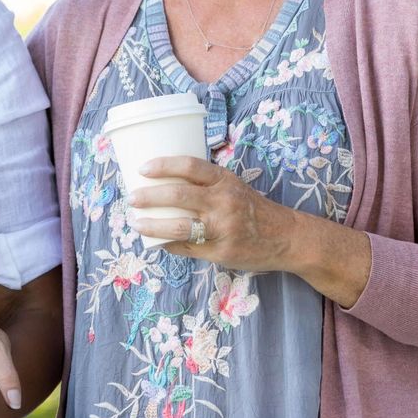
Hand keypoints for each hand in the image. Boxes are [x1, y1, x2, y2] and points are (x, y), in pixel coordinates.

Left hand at [128, 156, 296, 271]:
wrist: (285, 237)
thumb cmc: (250, 207)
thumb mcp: (231, 185)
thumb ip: (203, 183)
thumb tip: (160, 183)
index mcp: (224, 180)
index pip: (189, 166)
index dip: (163, 165)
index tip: (143, 169)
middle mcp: (223, 202)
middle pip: (179, 195)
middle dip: (149, 196)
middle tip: (132, 198)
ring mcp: (222, 229)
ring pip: (179, 226)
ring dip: (152, 225)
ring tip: (136, 223)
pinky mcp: (221, 252)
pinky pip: (187, 249)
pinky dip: (168, 245)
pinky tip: (155, 242)